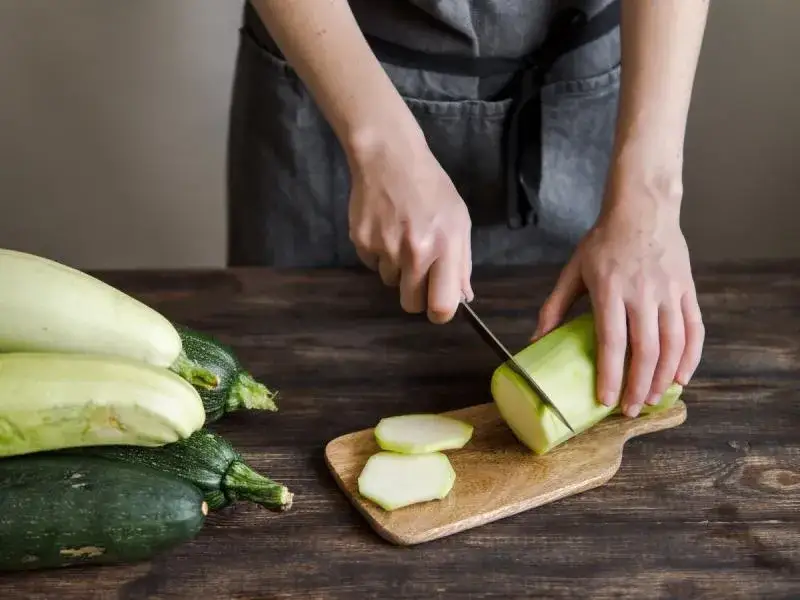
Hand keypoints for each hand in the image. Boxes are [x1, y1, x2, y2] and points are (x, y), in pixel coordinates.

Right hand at [346, 129, 473, 323]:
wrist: (389, 158)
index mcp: (443, 247)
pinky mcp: (362, 243)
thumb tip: (463, 298)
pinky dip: (379, 254)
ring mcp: (385, 249)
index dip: (440, 312)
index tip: (438, 307)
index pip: (441, 305)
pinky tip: (385, 228)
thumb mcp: (458, 221)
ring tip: (401, 236)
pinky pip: (373, 265)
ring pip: (391, 282)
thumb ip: (461, 263)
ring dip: (397, 269)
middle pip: (411, 304)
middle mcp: (413, 253)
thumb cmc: (431, 188)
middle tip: (419, 270)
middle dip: (416, 295)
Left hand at [532, 182, 704, 417]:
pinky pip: (694, 330)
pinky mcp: (687, 290)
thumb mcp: (573, 271)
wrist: (642, 209)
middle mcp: (642, 293)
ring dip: (663, 377)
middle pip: (644, 349)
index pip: (611, 341)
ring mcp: (669, 292)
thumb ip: (554, 307)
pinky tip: (681, 377)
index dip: (610, 374)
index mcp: (610, 289)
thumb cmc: (603, 242)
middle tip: (630, 410)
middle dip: (638, 386)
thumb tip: (534, 342)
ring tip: (653, 399)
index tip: (605, 400)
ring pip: (672, 344)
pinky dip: (691, 357)